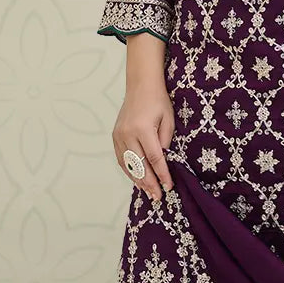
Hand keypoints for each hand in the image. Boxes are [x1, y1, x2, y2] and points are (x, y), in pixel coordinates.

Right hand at [112, 36, 174, 202]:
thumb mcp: (168, 119)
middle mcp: (127, 134)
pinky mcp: (114, 137)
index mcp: (143, 129)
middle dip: (149, 183)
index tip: (169, 185)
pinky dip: (129, 171)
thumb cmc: (159, 101)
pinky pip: (121, 159)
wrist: (140, 86)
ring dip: (138, 180)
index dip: (162, 174)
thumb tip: (163, 160)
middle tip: (158, 196)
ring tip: (148, 192)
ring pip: (128, 165)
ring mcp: (118, 136)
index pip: (154, 158)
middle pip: (139, 165)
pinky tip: (137, 179)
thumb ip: (165, 140)